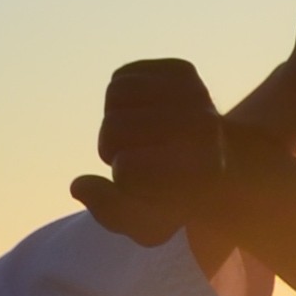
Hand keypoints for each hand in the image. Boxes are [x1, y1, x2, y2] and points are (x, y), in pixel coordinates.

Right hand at [70, 58, 226, 244]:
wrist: (218, 164)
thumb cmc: (174, 199)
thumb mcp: (147, 224)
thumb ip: (110, 213)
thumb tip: (78, 186)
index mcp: (199, 174)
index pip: (125, 169)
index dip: (120, 181)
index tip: (143, 185)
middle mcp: (204, 128)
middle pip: (114, 129)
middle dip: (111, 148)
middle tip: (136, 158)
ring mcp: (196, 94)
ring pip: (115, 95)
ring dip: (114, 119)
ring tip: (136, 136)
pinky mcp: (184, 71)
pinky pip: (122, 76)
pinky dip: (120, 98)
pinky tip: (141, 114)